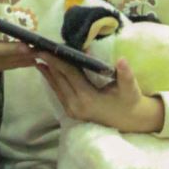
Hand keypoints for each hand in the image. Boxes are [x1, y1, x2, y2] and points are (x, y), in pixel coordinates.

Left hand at [37, 55, 163, 132]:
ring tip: (36, 53)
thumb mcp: (130, 89)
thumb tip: (122, 60)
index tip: (44, 47)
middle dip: (48, 62)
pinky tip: (44, 68)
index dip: (56, 60)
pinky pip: (58, 92)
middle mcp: (76, 105)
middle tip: (36, 46)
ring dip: (47, 70)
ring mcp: (72, 110)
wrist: (131, 122)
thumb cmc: (130, 102)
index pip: (68, 74)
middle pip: (58, 79)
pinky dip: (51, 79)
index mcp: (88, 99)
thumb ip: (125, 75)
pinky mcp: (71, 112)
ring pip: (55, 86)